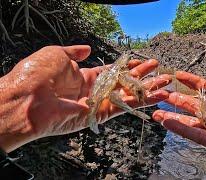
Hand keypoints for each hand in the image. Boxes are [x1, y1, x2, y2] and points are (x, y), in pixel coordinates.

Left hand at [0, 45, 169, 151]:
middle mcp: (93, 90)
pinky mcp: (101, 113)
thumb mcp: (57, 53)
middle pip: (124, 83)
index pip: (111, 71)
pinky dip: (143, 101)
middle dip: (142, 76)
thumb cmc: (37, 73)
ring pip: (128, 95)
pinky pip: (126, 106)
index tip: (141, 60)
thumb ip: (75, 51)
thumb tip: (87, 49)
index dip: (127, 66)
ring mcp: (98, 102)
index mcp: (82, 76)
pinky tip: (158, 95)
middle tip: (160, 69)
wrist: (26, 98)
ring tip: (166, 83)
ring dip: (148, 89)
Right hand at [153, 67, 205, 178]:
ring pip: (194, 122)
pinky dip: (182, 129)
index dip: (194, 82)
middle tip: (162, 92)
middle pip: (198, 106)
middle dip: (179, 99)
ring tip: (157, 108)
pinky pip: (199, 136)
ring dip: (175, 115)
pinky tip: (168, 123)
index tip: (179, 75)